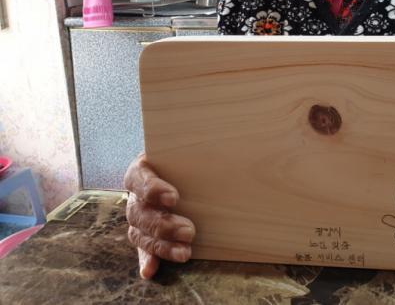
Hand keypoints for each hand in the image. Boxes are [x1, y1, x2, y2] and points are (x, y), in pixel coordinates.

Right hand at [124, 154, 195, 278]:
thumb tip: (233, 151)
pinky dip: (147, 260)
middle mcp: (135, 195)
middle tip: (189, 231)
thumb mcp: (190, 149)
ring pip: (141, 234)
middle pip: (140, 212)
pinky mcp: (145, 234)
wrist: (180, 167)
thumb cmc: (186, 157)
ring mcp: (139, 216)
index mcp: (141, 170)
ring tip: (185, 252)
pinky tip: (151, 270)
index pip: (139, 179)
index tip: (174, 197)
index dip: (153, 189)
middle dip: (164, 225)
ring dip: (162, 245)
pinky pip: (143, 249)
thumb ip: (204, 149)